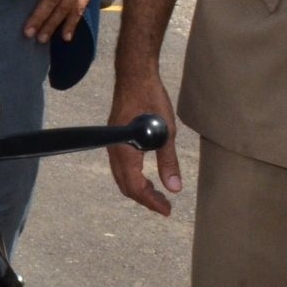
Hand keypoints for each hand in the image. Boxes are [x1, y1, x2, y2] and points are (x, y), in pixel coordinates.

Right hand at [106, 69, 182, 215]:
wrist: (134, 76)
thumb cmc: (150, 99)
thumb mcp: (167, 132)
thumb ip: (168, 161)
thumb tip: (174, 187)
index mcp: (125, 150)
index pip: (135, 186)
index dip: (151, 201)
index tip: (167, 210)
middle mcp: (114, 150)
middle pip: (125, 186)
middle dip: (145, 199)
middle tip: (165, 206)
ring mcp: (112, 144)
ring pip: (121, 178)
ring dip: (138, 189)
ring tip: (158, 195)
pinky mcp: (115, 139)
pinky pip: (120, 167)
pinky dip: (133, 177)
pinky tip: (146, 176)